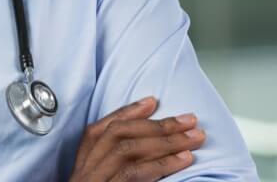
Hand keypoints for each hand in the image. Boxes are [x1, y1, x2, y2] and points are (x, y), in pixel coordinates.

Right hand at [68, 97, 205, 181]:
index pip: (99, 131)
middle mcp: (84, 173)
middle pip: (119, 136)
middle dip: (158, 124)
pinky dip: (162, 164)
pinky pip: (134, 175)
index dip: (126, 113)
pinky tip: (184, 160)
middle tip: (190, 120)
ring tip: (195, 138)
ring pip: (128, 150)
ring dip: (166, 141)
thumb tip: (151, 148)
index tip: (152, 101)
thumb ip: (115, 169)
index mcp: (81, 168)